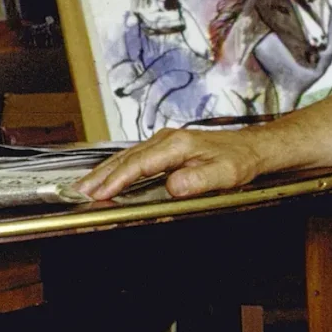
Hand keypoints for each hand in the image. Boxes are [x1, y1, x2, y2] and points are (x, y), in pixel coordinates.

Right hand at [73, 127, 265, 201]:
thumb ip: (198, 179)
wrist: (251, 147)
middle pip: (126, 158)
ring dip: (104, 171)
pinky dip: (117, 167)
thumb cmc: (239, 159)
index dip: (118, 179)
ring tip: (85, 185)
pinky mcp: (165, 146)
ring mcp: (165, 141)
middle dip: (101, 175)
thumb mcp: (225, 174)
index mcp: (178, 144)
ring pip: (126, 156)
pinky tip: (108, 175)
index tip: (102, 193)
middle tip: (80, 191)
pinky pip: (134, 156)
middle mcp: (167, 139)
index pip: (140, 164)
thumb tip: (173, 185)